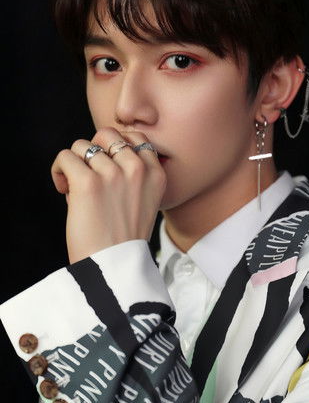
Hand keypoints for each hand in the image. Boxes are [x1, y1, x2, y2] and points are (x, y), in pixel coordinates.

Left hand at [51, 127, 165, 263]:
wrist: (113, 268)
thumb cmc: (123, 239)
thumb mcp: (144, 202)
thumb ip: (133, 175)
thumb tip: (101, 150)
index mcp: (155, 174)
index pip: (137, 137)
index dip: (115, 145)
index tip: (105, 162)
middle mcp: (137, 170)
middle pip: (108, 133)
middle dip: (94, 149)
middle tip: (88, 173)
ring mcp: (113, 174)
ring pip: (82, 146)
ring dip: (74, 165)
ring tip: (74, 188)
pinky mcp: (88, 183)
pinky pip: (65, 157)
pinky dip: (59, 171)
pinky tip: (63, 188)